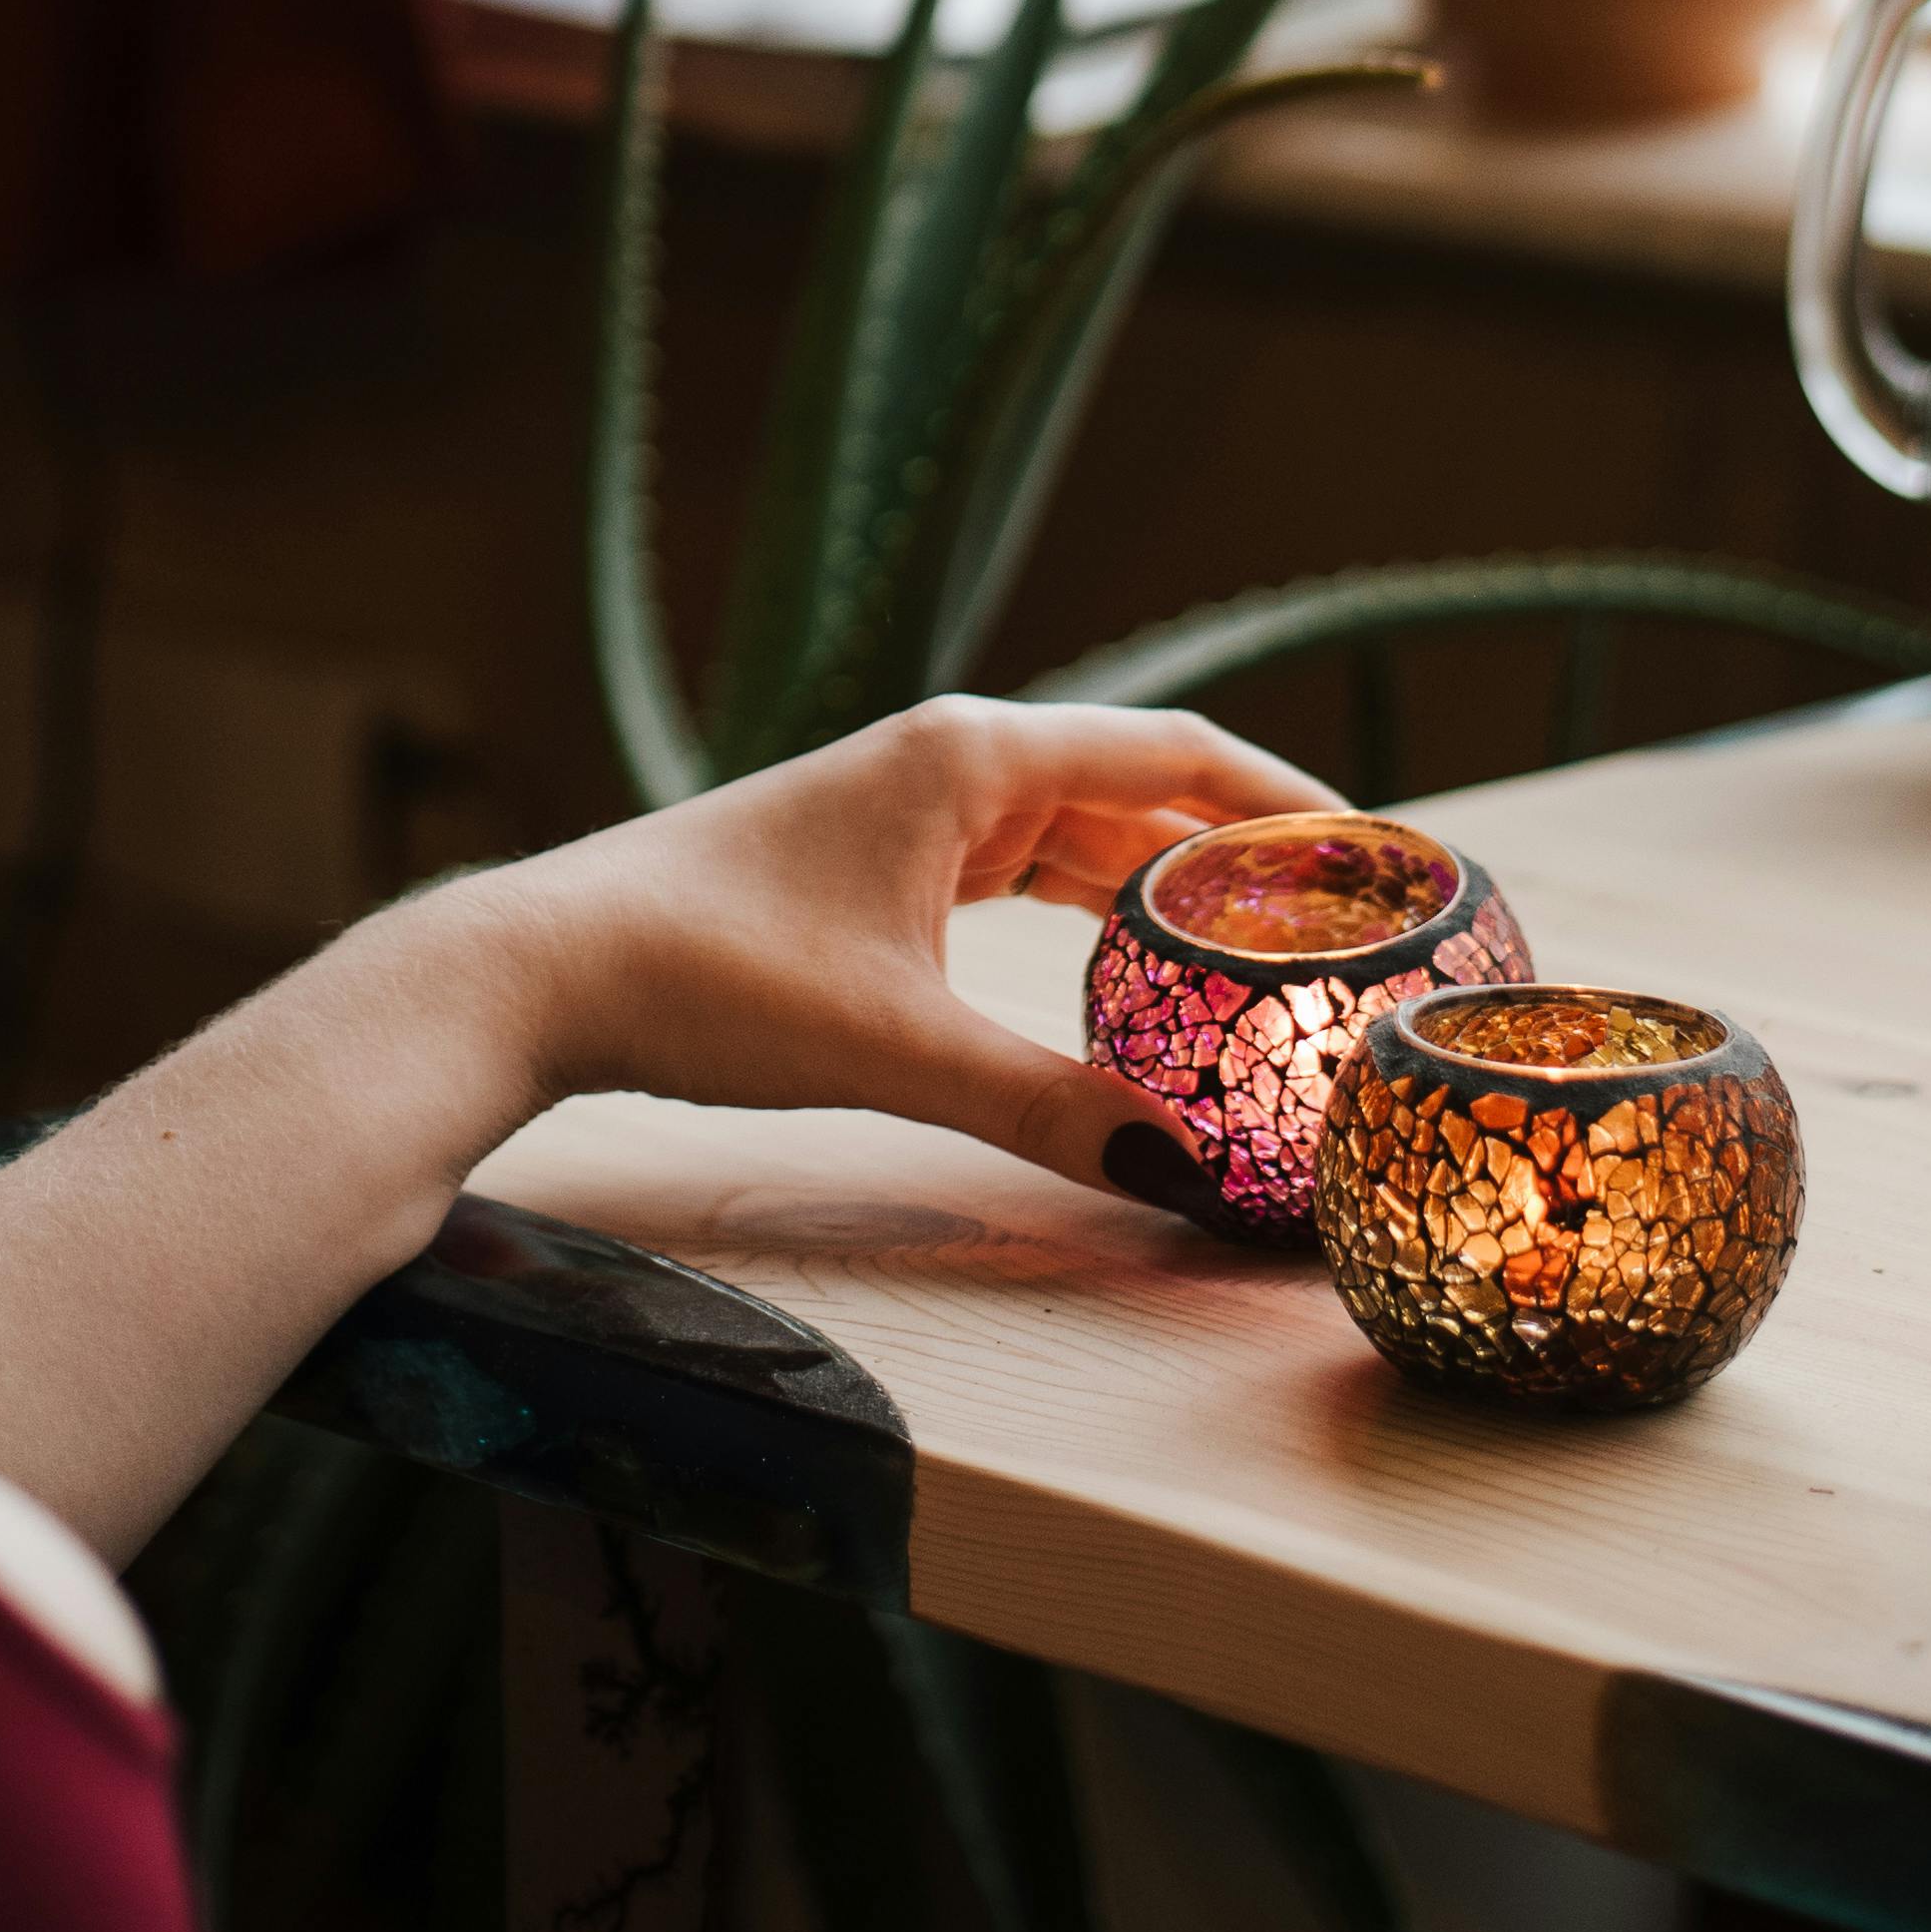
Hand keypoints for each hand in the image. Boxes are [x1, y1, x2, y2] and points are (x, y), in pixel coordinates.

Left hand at [495, 696, 1328, 1221]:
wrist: (549, 969)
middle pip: (1137, 793)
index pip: (1174, 751)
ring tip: (1268, 960)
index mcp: (972, 755)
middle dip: (1240, 858)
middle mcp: (951, 761)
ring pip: (1076, 841)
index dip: (1286, 796)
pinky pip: (1019, 877)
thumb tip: (1182, 1180)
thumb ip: (1049, 1110)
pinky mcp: (875, 867)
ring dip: (1164, 894)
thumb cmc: (711, 977)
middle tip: (1346, 929)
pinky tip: (1134, 978)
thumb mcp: (901, 1051)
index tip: (1381, 849)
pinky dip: (1087, 919)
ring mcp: (910, 811)